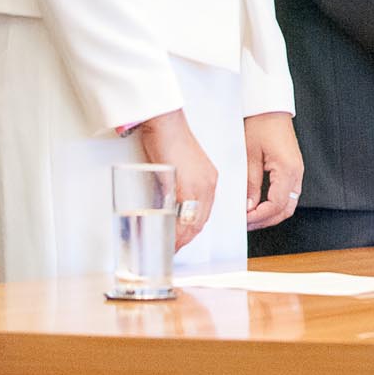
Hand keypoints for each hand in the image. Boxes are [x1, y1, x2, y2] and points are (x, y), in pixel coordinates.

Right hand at [137, 109, 217, 252]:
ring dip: (180, 238)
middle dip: (185, 238)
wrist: (165, 124)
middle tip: (172, 250)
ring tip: (168, 249)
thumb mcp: (177, 169)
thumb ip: (177, 187)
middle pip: (200, 220)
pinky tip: (167, 237)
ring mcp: (200, 186)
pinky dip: (176, 230)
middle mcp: (208, 184)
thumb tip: (167, 205)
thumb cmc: (168, 141)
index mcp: (208, 180)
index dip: (190, 230)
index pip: (203, 213)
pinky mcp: (187, 186)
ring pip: (194, 221)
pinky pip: (184, 215)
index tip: (179, 241)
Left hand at [243, 112, 303, 229]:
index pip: (276, 205)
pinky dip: (274, 204)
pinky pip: (287, 194)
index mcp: (287, 170)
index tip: (243, 220)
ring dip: (270, 214)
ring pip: (288, 204)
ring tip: (250, 217)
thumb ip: (250, 184)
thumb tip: (249, 207)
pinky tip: (258, 204)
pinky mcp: (292, 169)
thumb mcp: (249, 156)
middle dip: (266, 220)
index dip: (259, 217)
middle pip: (286, 209)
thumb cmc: (260, 125)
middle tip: (246, 224)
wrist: (270, 108)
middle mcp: (296, 173)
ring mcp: (296, 171)